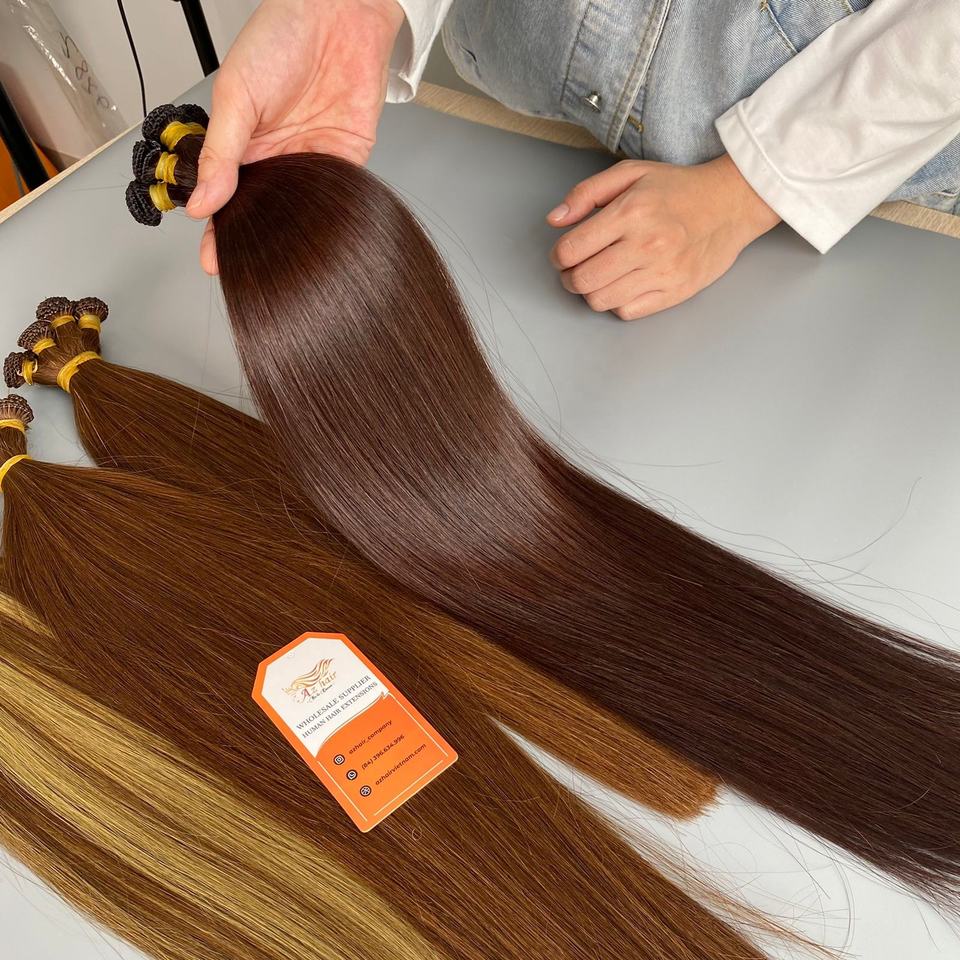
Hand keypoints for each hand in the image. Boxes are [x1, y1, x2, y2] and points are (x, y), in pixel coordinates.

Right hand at [187, 0, 404, 273]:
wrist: (338, 12)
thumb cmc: (281, 36)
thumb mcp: (236, 95)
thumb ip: (221, 151)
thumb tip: (201, 200)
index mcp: (240, 142)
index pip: (223, 195)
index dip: (217, 228)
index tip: (212, 258)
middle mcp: (274, 157)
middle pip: (260, 212)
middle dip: (252, 243)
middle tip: (244, 270)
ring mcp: (309, 161)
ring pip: (295, 212)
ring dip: (287, 237)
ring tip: (275, 261)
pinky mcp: (345, 161)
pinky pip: (334, 198)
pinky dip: (324, 217)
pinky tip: (311, 236)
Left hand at [547, 154, 780, 318]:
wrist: (731, 203)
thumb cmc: (678, 189)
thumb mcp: (631, 174)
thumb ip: (587, 193)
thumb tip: (555, 220)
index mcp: (630, 212)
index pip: (571, 250)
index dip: (558, 255)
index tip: (563, 254)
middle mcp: (646, 244)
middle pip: (582, 281)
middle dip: (569, 278)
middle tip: (574, 270)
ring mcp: (662, 272)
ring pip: (600, 301)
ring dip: (591, 292)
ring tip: (599, 277)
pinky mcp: (675, 291)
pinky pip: (627, 311)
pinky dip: (617, 303)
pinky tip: (623, 285)